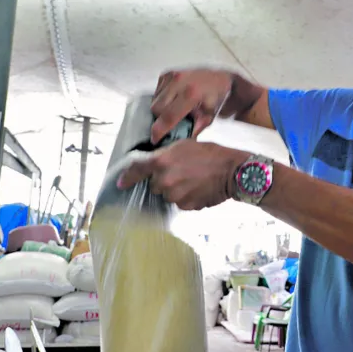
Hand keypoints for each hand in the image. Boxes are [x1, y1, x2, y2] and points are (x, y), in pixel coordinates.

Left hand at [117, 139, 249, 210]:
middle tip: (181, 172)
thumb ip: (166, 155)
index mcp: (161, 161)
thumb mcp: (184, 145)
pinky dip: (187, 198)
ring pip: (168, 195)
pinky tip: (198, 189)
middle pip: (154, 185)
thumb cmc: (211, 154)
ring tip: (193, 181)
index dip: (127, 177)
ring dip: (176, 190)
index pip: (136, 170)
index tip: (121, 183)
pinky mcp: (185, 206)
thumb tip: (156, 164)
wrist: (232, 171)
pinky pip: (181, 203)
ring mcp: (174, 195)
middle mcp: (164, 180)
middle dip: (164, 181)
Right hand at [150, 69, 232, 143]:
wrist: (219, 77)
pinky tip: (173, 100)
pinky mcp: (166, 73)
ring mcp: (171, 76)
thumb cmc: (215, 98)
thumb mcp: (209, 117)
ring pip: (154, 100)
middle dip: (160, 119)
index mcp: (191, 94)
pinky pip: (156, 92)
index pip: (169, 116)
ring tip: (174, 110)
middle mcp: (179, 82)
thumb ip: (194, 129)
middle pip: (156, 108)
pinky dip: (161, 99)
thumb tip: (180, 142)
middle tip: (170, 122)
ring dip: (160, 109)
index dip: (159, 130)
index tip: (155, 139)